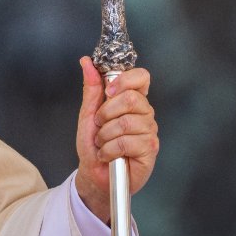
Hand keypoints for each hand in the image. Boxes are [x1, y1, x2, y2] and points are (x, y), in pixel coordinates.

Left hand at [74, 57, 159, 223]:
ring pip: (127, 122)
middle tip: (99, 124)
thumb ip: (91, 88)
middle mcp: (144, 114)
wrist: (93, 173)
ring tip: (103, 142)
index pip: (142, 77)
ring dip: (105, 134)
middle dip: (106, 112)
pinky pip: (127, 142)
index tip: (108, 90)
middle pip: (133, 98)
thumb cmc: (93, 144)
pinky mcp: (150, 151)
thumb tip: (86, 62)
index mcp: (131, 101)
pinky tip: (108, 154)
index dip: (125, 79)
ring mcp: (149, 133)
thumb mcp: (88, 113)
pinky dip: (109, 149)